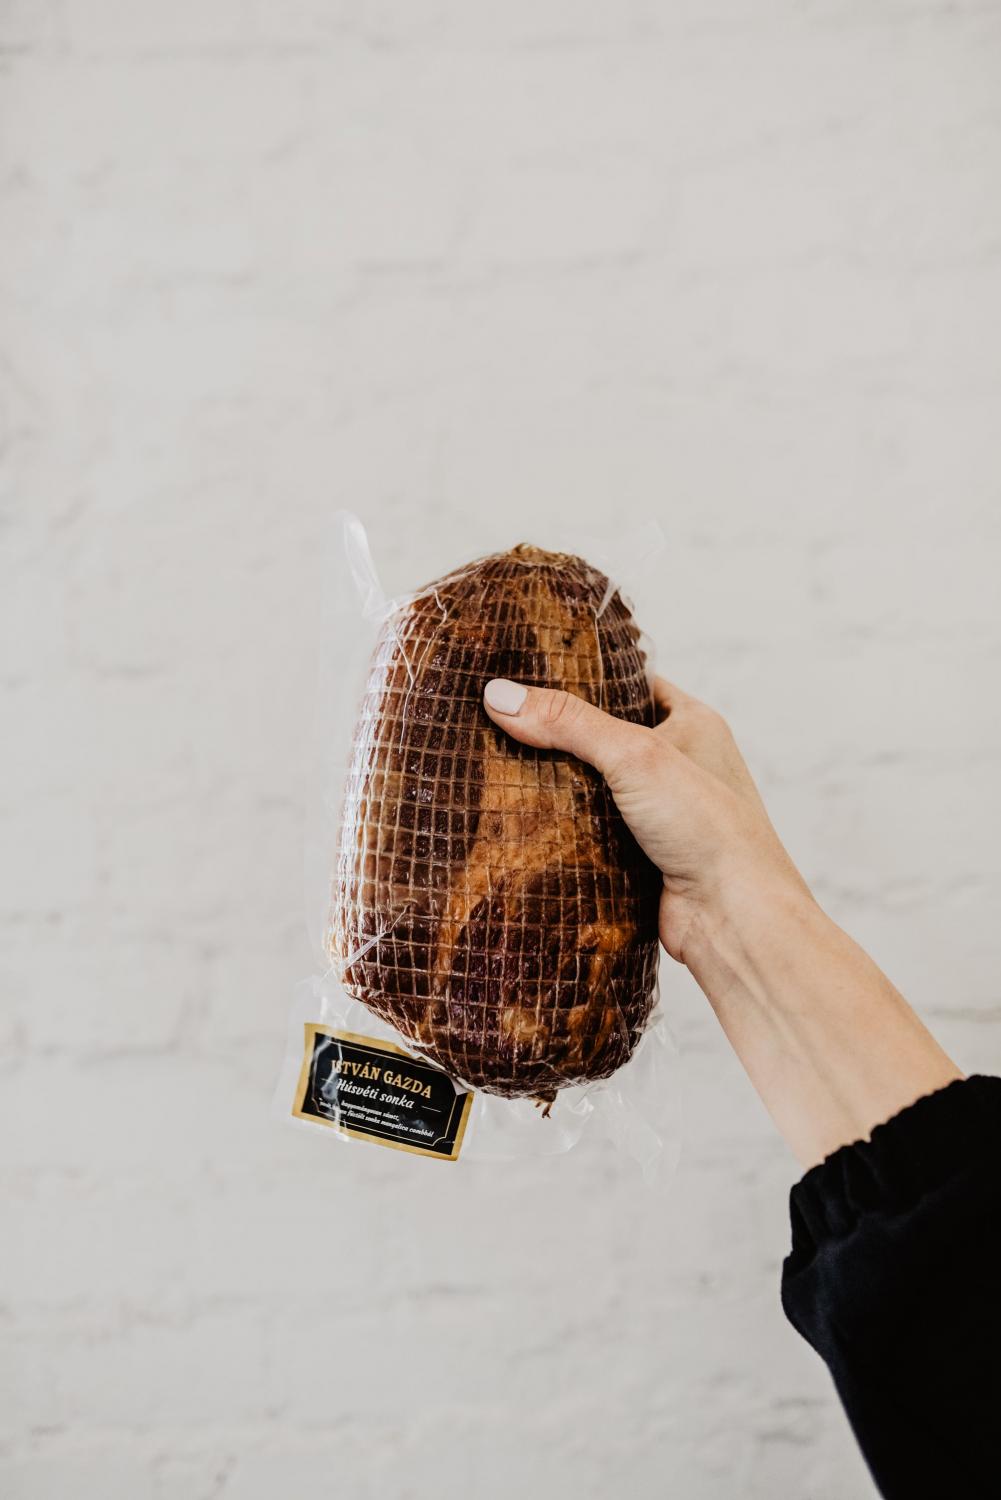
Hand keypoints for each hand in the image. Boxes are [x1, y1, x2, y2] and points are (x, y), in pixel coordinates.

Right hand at [482, 675, 807, 963]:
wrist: (734, 917)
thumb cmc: (709, 827)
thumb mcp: (634, 755)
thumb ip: (568, 723)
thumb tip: (500, 695)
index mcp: (693, 724)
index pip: (633, 684)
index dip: (587, 679)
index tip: (533, 675)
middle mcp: (681, 765)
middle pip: (607, 739)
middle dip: (562, 737)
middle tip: (506, 723)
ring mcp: (663, 814)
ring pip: (597, 790)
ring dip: (561, 788)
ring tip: (502, 769)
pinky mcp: (644, 857)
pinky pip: (595, 834)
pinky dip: (567, 831)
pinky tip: (526, 823)